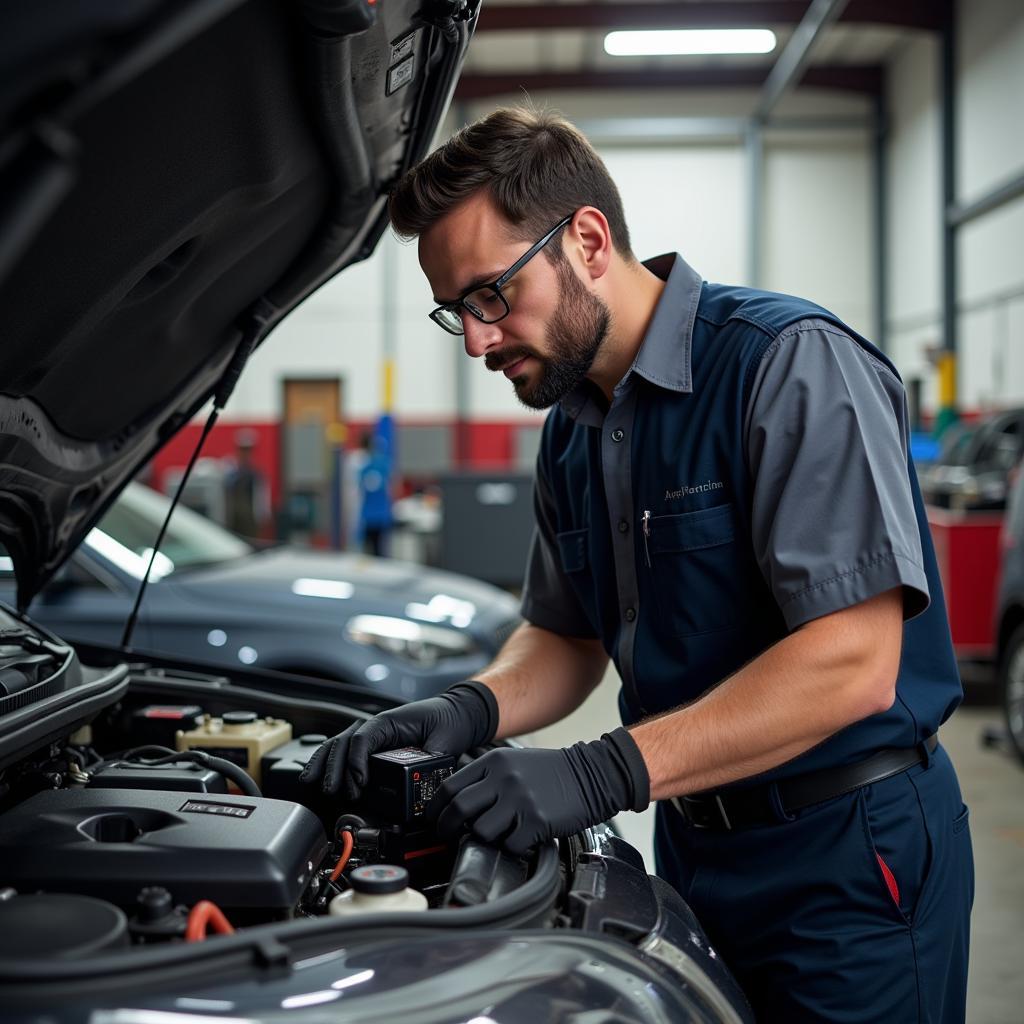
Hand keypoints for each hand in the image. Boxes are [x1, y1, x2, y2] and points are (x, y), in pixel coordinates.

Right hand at [300, 681, 497, 798]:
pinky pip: (346, 751)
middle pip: (344, 743)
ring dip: (324, 764)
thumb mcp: (444, 741)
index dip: (357, 761)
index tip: (360, 783)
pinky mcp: (375, 745)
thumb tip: (419, 782)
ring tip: (312, 783)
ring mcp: (373, 734)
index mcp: (390, 722)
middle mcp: (377, 726)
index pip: (363, 739)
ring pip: (339, 745)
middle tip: (332, 791)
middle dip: (334, 768)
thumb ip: (430, 761)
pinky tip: (317, 773)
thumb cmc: (450, 720)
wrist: (458, 712)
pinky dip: (329, 761)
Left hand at [427, 728, 649, 856]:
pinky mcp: (536, 820)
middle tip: (447, 837)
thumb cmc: (552, 772)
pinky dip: (511, 847)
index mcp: (494, 762)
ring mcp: (520, 799)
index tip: (434, 819)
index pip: (450, 786)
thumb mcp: (514, 762)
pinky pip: (509, 844)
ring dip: (483, 839)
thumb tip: (456, 804)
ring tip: (495, 835)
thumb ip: (486, 778)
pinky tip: (520, 838)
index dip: (436, 808)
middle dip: (447, 828)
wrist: (593, 774)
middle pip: (458, 809)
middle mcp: (504, 778)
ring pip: (481, 830)